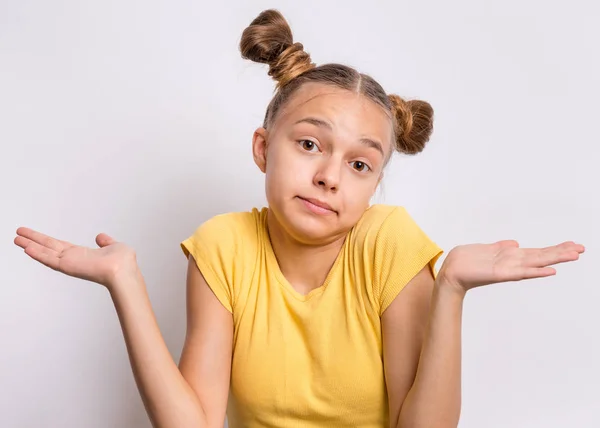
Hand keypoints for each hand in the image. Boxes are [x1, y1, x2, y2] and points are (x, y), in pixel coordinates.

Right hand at [14, 227, 138, 289]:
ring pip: (45, 252)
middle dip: (33, 240)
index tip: (33, 235)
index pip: (59, 246)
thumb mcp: (114, 246)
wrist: (123, 270)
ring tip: (16, 238)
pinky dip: (38, 254)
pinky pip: (49, 259)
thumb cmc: (123, 262)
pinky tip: (26, 248)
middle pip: (48, 247)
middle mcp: (73, 259)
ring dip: (30, 245)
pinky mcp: (68, 266)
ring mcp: (69, 263)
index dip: (45, 240)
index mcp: (82, 254)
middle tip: (18, 233)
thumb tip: (100, 237)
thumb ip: (106, 242)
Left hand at [438, 240, 584, 293]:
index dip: (554, 248)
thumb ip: (500, 247)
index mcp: (510, 256)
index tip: (573, 245)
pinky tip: (551, 271)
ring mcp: (508, 269)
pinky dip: (536, 272)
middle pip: (541, 256)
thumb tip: (515, 242)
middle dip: (561, 252)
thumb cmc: (466, 261)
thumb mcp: (486, 249)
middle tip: (583, 249)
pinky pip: (521, 272)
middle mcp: (513, 262)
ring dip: (555, 259)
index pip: (537, 252)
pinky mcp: (500, 274)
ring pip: (536, 262)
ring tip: (574, 255)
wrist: (450, 272)